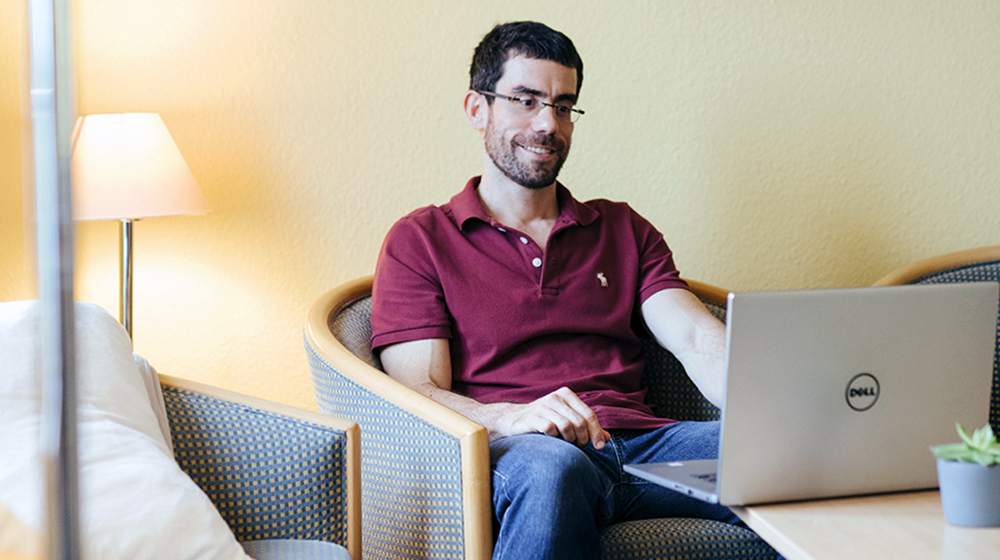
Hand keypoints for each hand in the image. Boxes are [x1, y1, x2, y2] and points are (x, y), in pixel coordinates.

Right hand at [494, 387, 609, 448]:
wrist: (513, 420)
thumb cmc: (543, 420)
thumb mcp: (566, 420)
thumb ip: (586, 428)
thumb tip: (606, 438)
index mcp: (567, 395)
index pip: (589, 414)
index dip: (596, 432)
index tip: (599, 446)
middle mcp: (556, 397)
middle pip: (580, 422)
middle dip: (583, 439)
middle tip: (578, 446)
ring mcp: (544, 406)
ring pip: (568, 427)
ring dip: (570, 440)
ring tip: (566, 444)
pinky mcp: (533, 417)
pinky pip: (551, 430)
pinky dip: (555, 438)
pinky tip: (552, 440)